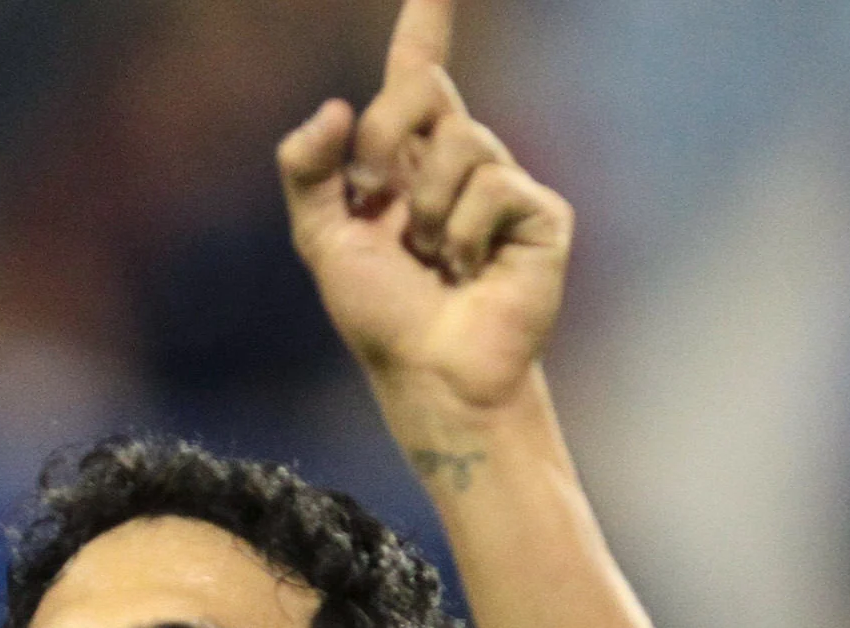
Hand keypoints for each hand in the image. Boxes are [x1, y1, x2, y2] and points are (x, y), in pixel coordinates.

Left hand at [278, 0, 571, 434]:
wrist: (431, 371)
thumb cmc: (382, 314)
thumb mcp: (323, 240)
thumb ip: (309, 174)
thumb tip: (333, 109)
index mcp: (409, 160)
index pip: (419, 74)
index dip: (426, 23)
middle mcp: (461, 159)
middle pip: (422, 92)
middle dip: (386, 136)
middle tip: (376, 196)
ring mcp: (505, 183)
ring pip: (459, 144)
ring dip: (426, 209)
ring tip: (432, 258)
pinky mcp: (540, 213)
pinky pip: (492, 188)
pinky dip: (464, 235)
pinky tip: (469, 270)